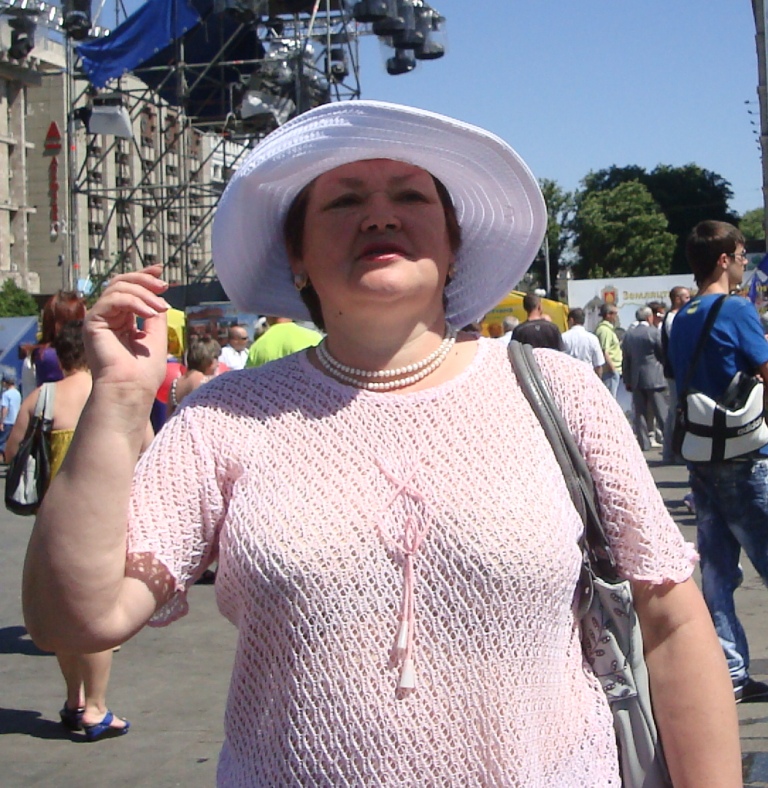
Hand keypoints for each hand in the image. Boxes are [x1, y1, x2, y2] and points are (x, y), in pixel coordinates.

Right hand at [84, 265, 169, 399]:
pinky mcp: (92, 322)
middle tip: (163, 285)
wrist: (131, 389)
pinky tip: (150, 314)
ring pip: (118, 288)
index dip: (143, 276)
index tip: (161, 271)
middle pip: (121, 283)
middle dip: (144, 280)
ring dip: (143, 293)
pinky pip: (112, 300)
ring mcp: (98, 319)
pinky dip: (134, 302)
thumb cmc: (144, 372)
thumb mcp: (156, 336)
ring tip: (161, 308)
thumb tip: (159, 297)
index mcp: (121, 321)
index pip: (129, 290)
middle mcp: (108, 318)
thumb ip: (154, 315)